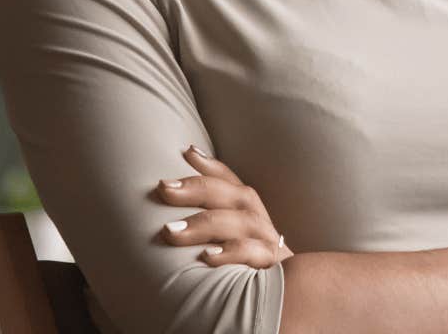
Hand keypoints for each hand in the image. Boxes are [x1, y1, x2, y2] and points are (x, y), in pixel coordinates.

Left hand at [153, 145, 292, 268]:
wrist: (284, 294)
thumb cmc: (244, 262)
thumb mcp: (226, 235)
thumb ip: (206, 215)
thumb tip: (172, 186)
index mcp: (246, 207)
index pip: (229, 180)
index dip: (210, 165)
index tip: (186, 153)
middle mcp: (258, 218)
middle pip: (231, 194)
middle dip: (196, 189)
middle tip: (163, 188)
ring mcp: (267, 240)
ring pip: (240, 222)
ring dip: (204, 224)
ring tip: (171, 231)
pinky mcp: (273, 265)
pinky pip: (254, 254)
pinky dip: (232, 252)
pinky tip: (207, 257)